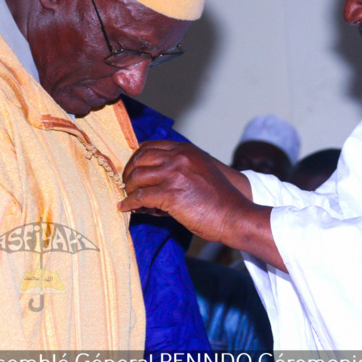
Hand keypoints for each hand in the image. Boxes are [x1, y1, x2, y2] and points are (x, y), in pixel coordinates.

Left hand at [120, 141, 285, 270]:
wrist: (234, 215)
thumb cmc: (219, 199)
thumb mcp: (201, 171)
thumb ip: (179, 169)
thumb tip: (151, 182)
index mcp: (185, 150)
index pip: (149, 146)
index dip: (136, 159)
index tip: (133, 171)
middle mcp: (178, 158)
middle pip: (139, 159)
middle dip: (129, 173)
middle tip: (128, 187)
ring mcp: (174, 174)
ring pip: (136, 177)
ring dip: (129, 189)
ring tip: (130, 199)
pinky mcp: (170, 194)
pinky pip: (139, 197)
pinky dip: (129, 203)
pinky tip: (127, 208)